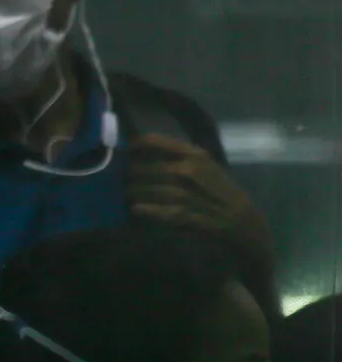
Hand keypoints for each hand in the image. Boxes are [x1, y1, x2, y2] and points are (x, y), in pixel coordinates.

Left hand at [128, 133, 271, 251]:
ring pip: (139, 189)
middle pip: (139, 167)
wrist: (241, 220)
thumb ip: (178, 155)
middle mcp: (186, 170)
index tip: (124, 151)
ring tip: (126, 194)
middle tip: (120, 178)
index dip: (132, 146)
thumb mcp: (205, 165)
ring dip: (129, 192)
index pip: (152, 142)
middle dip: (126, 174)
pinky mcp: (178, 214)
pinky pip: (147, 209)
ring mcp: (182, 193)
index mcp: (194, 155)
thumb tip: (140, 147)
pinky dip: (140, 209)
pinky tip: (136, 209)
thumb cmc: (220, 189)